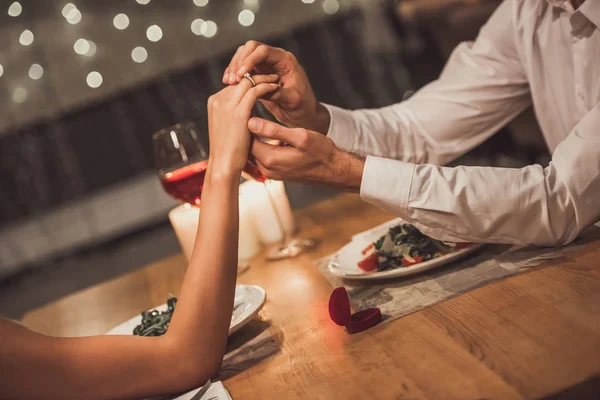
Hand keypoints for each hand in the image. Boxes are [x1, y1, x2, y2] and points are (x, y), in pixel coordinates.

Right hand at [207, 75, 278, 175]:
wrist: (224, 165)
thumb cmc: (229, 151)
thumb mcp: (228, 127)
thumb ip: (235, 114)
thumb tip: (248, 109)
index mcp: (215, 102)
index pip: (234, 84)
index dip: (249, 81)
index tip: (262, 81)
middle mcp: (218, 99)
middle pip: (240, 79)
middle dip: (256, 74)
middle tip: (272, 75)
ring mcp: (226, 104)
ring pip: (248, 81)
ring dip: (264, 78)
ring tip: (276, 78)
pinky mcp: (238, 111)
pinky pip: (255, 91)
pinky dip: (266, 86)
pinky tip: (276, 87)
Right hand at [222, 41, 330, 133]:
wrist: (303, 113)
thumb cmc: (302, 106)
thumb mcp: (293, 101)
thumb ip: (279, 94)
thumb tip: (260, 90)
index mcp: (286, 61)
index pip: (264, 51)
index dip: (250, 60)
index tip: (241, 74)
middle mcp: (275, 59)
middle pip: (251, 49)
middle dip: (239, 61)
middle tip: (232, 79)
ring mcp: (266, 65)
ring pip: (244, 56)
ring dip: (235, 66)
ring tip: (228, 82)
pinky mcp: (259, 73)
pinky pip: (243, 67)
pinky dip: (235, 73)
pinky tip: (229, 83)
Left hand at [247, 117, 364, 190]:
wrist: (333, 170)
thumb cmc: (321, 152)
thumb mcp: (300, 136)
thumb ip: (274, 130)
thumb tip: (251, 122)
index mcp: (270, 159)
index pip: (247, 138)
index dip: (245, 121)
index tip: (247, 107)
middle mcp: (266, 169)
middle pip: (247, 146)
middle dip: (247, 129)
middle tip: (248, 110)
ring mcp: (270, 173)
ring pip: (253, 152)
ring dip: (253, 137)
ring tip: (254, 118)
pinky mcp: (275, 172)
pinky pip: (261, 157)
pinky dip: (260, 144)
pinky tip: (264, 132)